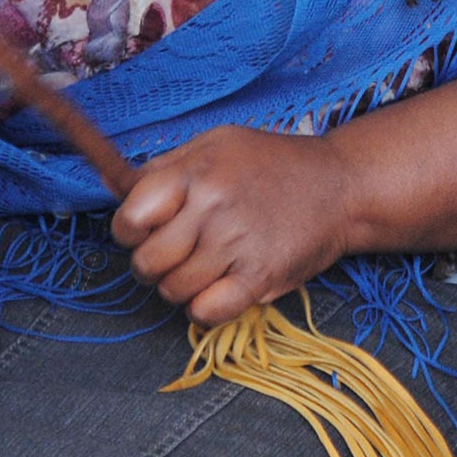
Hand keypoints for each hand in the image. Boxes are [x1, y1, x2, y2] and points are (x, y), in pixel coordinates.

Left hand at [112, 125, 356, 325]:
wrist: (341, 186)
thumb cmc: (272, 164)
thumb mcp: (217, 144)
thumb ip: (166, 167)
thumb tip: (115, 190)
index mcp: (197, 171)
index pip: (130, 219)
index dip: (130, 231)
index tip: (147, 229)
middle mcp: (214, 207)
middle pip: (147, 262)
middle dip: (153, 264)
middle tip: (176, 253)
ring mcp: (237, 244)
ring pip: (173, 291)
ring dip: (181, 286)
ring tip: (205, 266)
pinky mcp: (260, 278)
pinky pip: (205, 313)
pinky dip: (205, 307)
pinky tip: (220, 287)